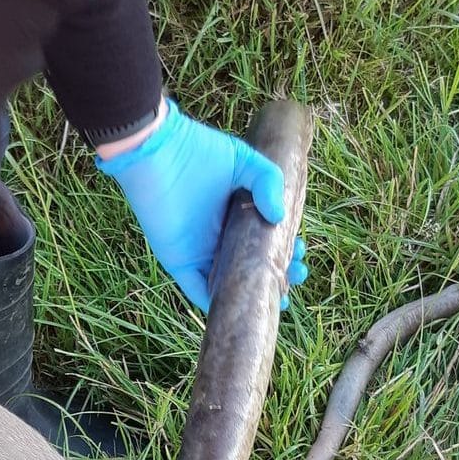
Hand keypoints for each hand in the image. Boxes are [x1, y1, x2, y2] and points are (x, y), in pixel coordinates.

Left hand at [97, 99, 307, 312]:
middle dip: (279, 274)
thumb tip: (279, 216)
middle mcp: (220, 238)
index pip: (265, 239)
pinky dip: (220, 304)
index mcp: (235, 215)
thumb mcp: (244, 161)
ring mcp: (200, 252)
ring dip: (255, 293)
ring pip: (231, 283)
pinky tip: (244, 308)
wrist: (158, 152)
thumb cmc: (197, 151)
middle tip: (297, 274)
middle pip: (253, 266)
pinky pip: (200, 291)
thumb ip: (268, 181)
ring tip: (281, 298)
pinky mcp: (181, 262)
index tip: (300, 248)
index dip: (285, 248)